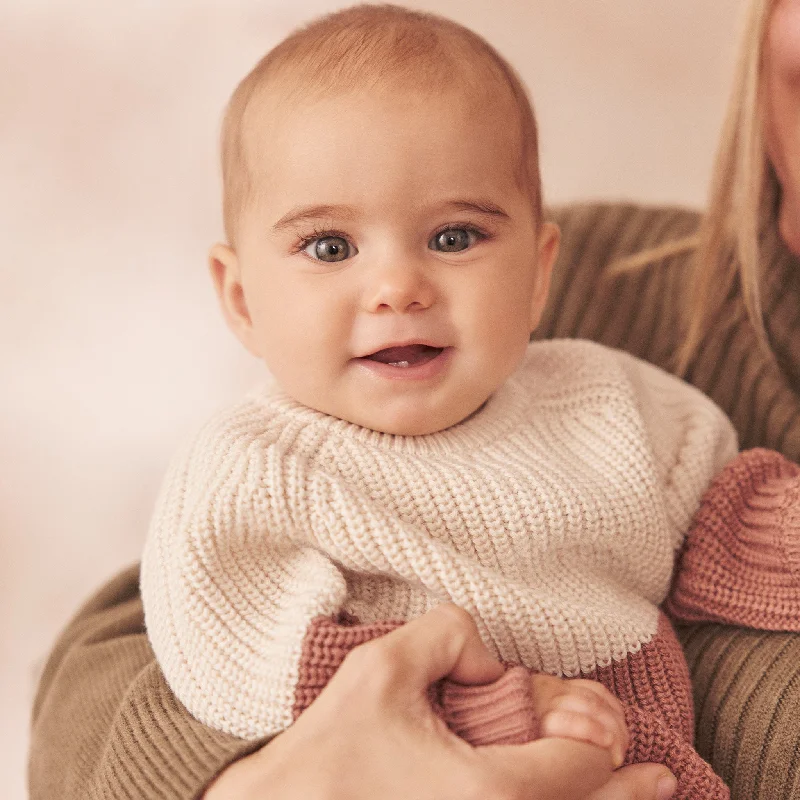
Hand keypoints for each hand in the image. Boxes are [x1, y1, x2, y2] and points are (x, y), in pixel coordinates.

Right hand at [203, 604, 674, 799]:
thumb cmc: (329, 754)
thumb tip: (491, 655)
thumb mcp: (384, 668)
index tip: (600, 714)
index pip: (582, 763)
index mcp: (491, 795)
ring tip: (643, 794)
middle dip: (627, 790)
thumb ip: (450, 634)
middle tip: (657, 777)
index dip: (597, 730)